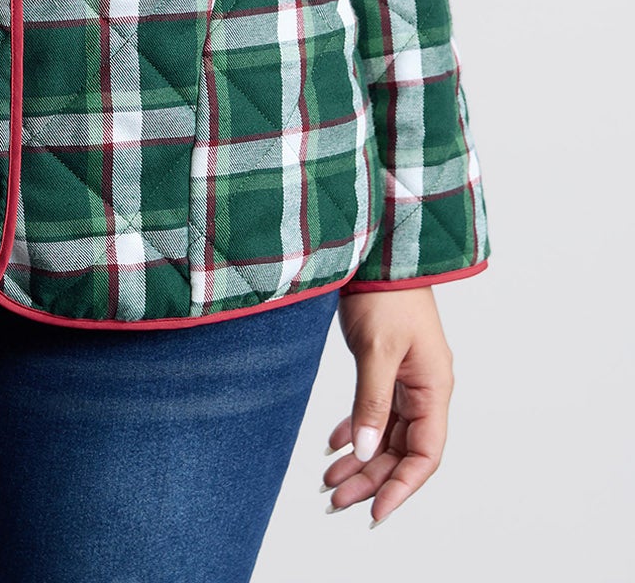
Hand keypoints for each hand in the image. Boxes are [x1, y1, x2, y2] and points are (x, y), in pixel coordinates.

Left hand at [322, 288, 454, 526]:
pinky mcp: (386, 366)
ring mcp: (405, 378)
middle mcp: (424, 389)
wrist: (377, 250)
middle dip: (371, 479)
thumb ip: (372, 402)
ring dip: (360, 459)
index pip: (425, 455)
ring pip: (386, 434)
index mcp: (433, 388)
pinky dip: (355, 429)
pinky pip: (375, 411)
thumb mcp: (377, 350)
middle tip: (336, 500)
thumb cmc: (386, 293)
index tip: (375, 513)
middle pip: (402, 450)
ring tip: (329, 481)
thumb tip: (367, 452)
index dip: (402, 487)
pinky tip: (332, 445)